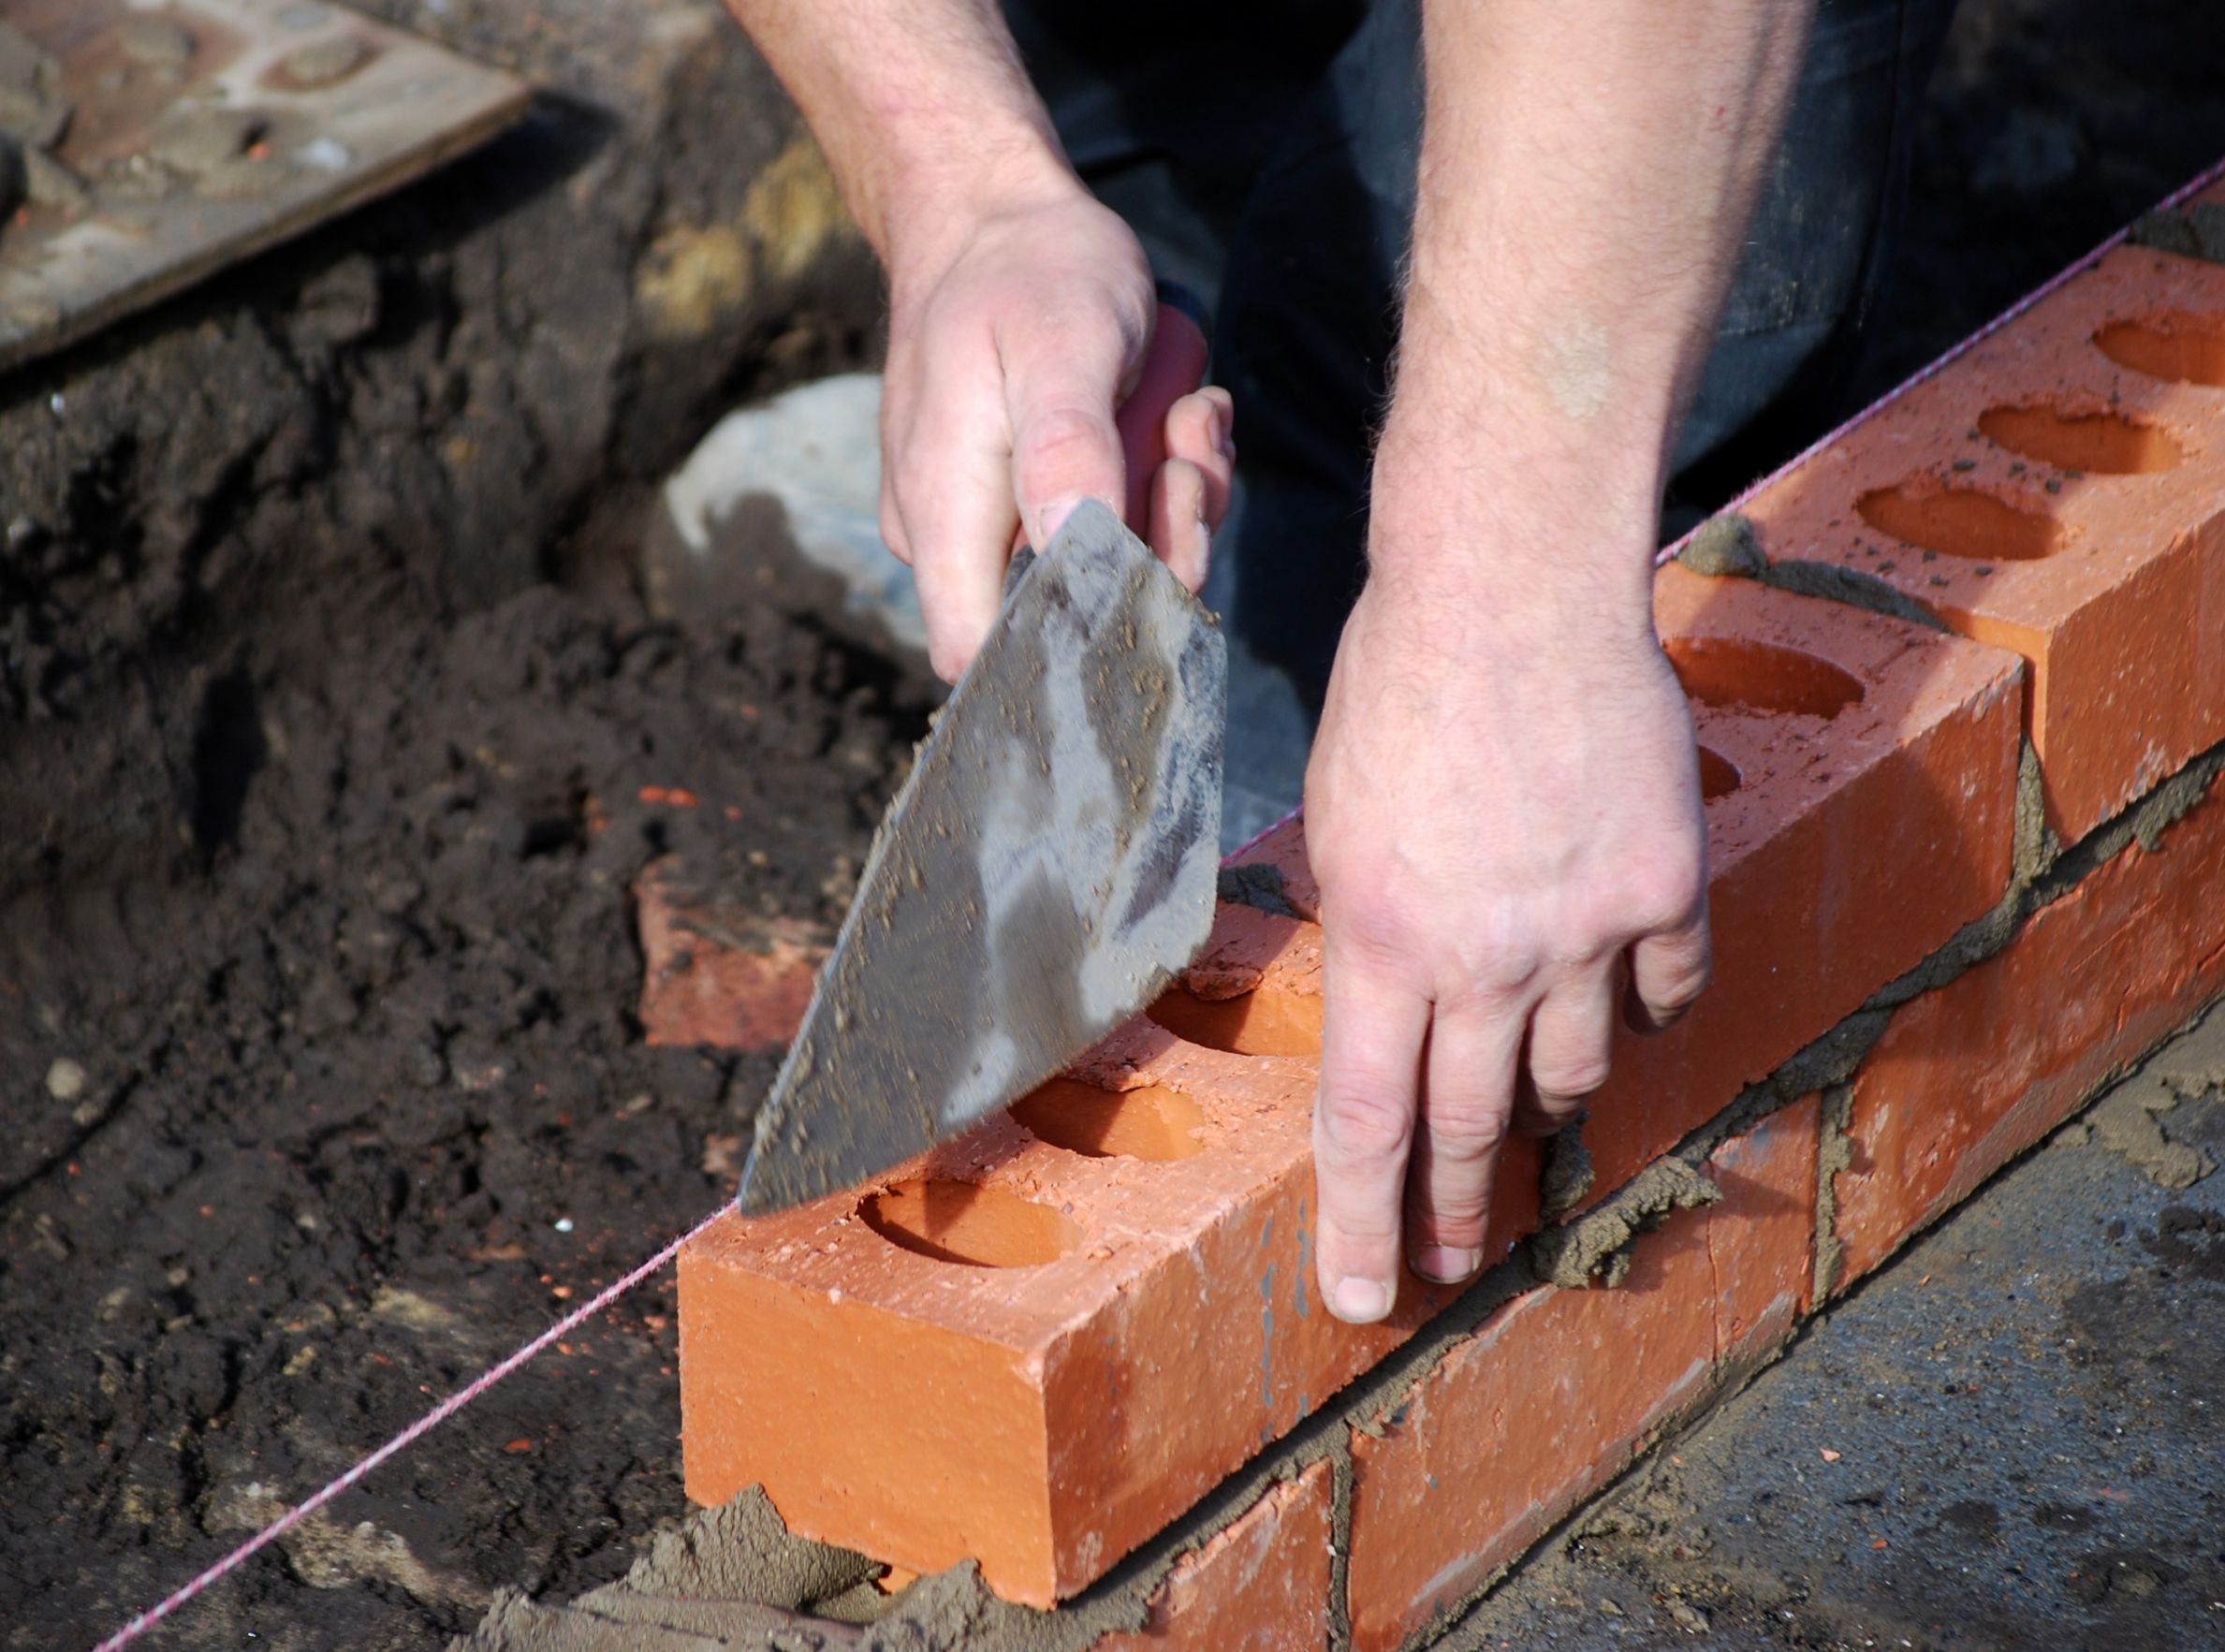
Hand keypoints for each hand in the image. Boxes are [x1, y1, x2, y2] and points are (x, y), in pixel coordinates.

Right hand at [879, 182, 1235, 680]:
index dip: (1076, 647)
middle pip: (1077, 616)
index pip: (988, 657)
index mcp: (945, 517)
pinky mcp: (1037, 498)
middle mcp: (959, 537)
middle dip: (1155, 543)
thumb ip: (1067, 450)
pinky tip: (1171, 410)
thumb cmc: (1026, 270)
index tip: (1147, 566)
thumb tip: (1076, 551)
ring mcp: (998, 520)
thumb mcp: (1062, 343)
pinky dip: (1163, 474)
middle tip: (1175, 446)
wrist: (1001, 213)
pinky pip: (1118, 523)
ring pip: (1115, 568)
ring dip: (1172, 496)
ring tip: (1175, 409)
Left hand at [1303, 495, 1710, 1323]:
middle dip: (1459, 1213)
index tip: (1358, 1300)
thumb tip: (1380, 1003)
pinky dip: (1644, 1006)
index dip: (1360, 1224)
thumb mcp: (1334, 815)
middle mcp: (1483, 958)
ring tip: (1534, 1132)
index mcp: (1377, 940)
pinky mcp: (1667, 886)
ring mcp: (1586, 929)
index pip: (1362, 1123)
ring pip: (1576, 1072)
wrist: (1514, 582)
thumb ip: (1360, 926)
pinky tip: (1626, 1001)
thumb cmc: (1398, 679)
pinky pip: (1666, 991)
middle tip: (1456, 1266)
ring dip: (1549, 1108)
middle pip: (1472, 1126)